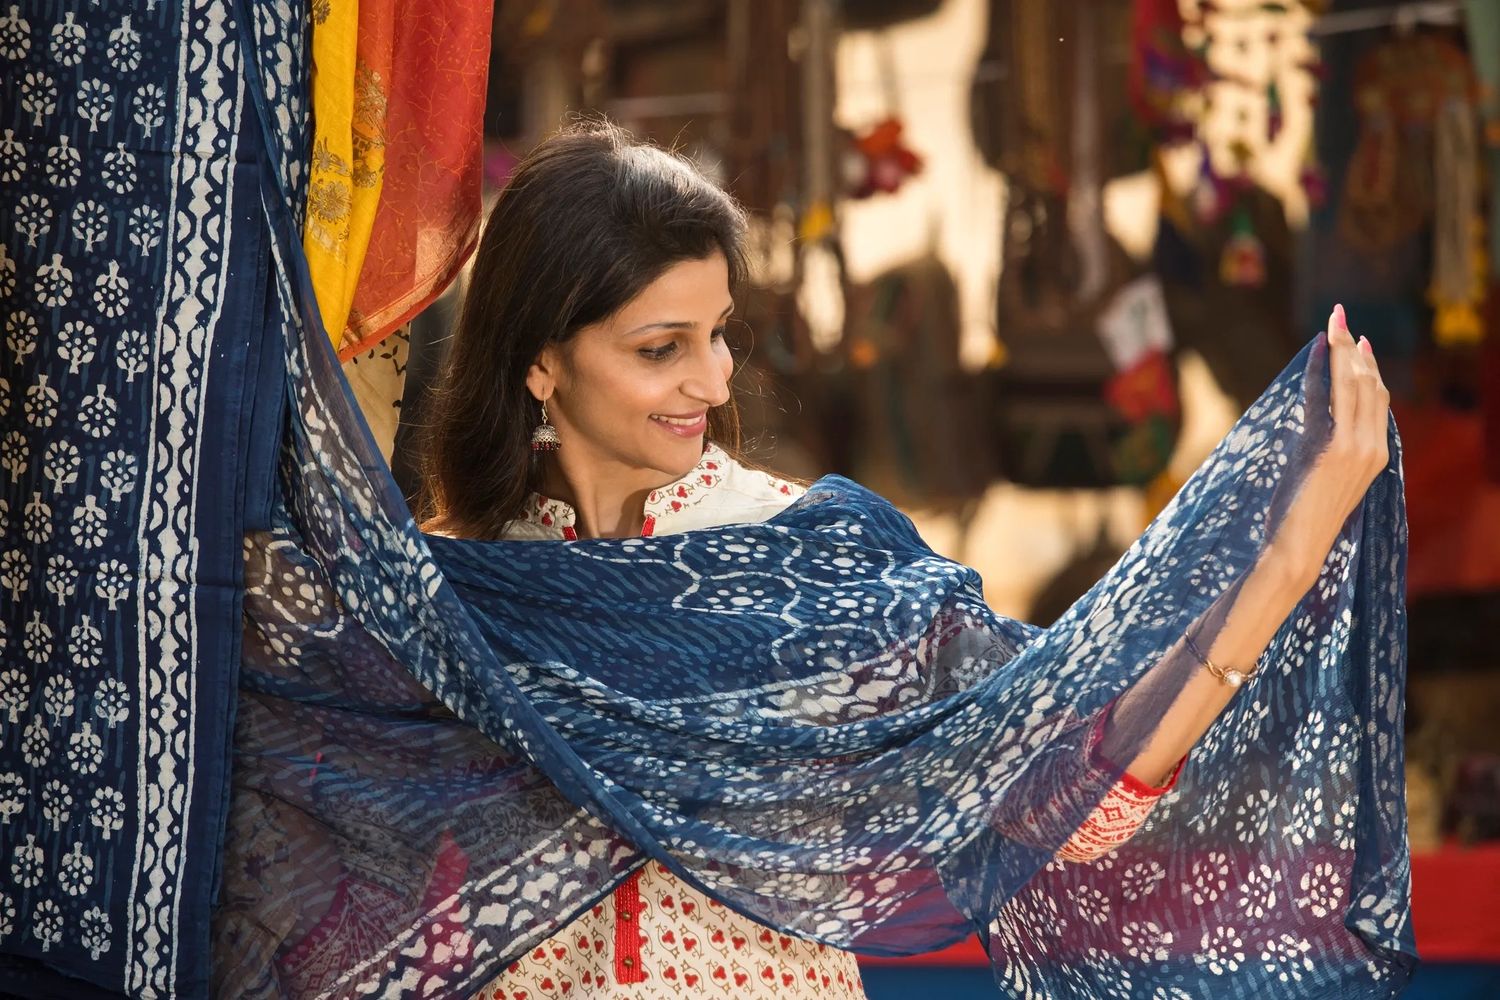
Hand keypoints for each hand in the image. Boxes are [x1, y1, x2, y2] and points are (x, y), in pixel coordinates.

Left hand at [1266, 304, 1390, 587]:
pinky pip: (1336, 398)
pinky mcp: (1340, 449)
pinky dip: (1330, 368)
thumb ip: (1323, 447)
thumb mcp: (1316, 474)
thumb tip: (1313, 423)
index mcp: (1375, 455)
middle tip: (1340, 317)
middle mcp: (1374, 448)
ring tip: (1333, 323)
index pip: (1376, 400)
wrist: (1296, 548)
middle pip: (1371, 385)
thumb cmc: (1298, 518)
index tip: (1356, 341)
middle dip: (1355, 348)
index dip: (1367, 367)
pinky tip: (1322, 349)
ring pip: (1358, 386)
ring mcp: (1361, 449)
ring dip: (1344, 350)